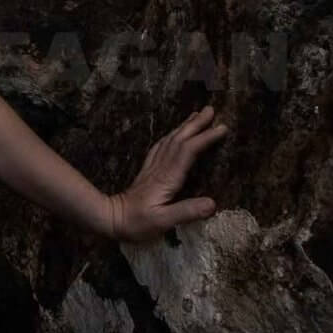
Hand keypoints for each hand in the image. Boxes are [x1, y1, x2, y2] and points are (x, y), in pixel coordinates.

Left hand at [109, 105, 225, 241]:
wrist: (111, 219)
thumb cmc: (137, 223)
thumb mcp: (162, 221)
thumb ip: (186, 212)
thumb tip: (213, 203)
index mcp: (167, 178)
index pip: (188, 151)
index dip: (205, 138)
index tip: (222, 127)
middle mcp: (160, 168)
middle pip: (179, 140)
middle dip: (196, 124)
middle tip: (211, 109)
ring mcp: (152, 168)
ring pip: (170, 141)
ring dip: (184, 127)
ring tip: (196, 115)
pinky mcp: (148, 172)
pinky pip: (160, 148)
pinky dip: (170, 137)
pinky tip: (173, 134)